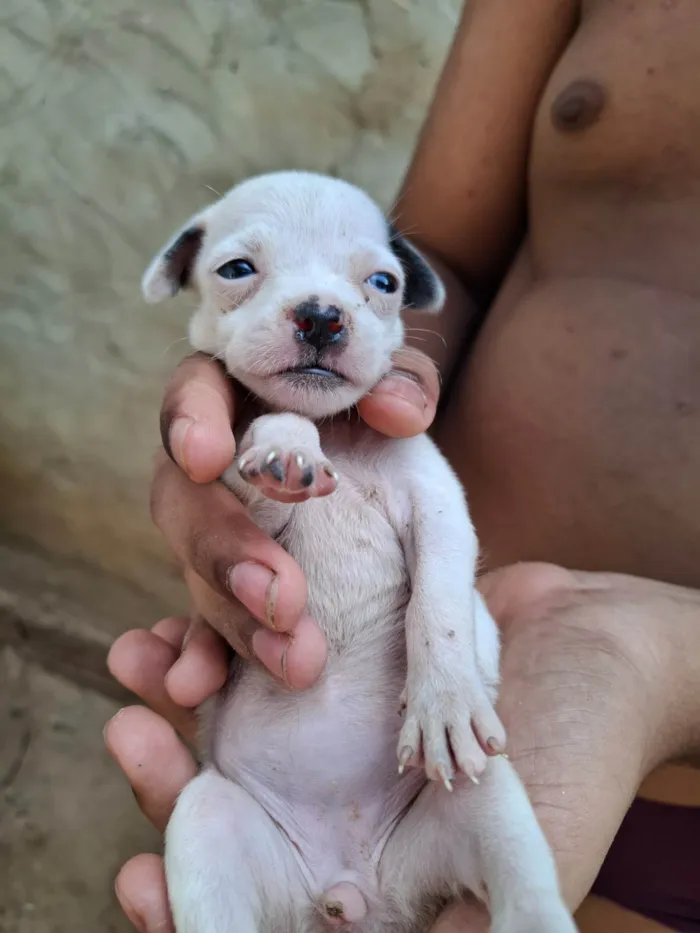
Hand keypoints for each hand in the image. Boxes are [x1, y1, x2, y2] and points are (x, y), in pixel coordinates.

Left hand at [105, 562, 698, 931]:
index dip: (196, 904)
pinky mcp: (333, 664)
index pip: (262, 904)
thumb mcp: (531, 840)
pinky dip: (217, 644)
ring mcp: (333, 727)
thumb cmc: (582, 743)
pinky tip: (184, 626)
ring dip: (177, 701)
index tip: (142, 880)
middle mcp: (339, 802)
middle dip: (168, 780)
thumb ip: (476, 910)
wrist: (597, 643)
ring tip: (139, 659)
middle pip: (225, 814)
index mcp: (377, 868)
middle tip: (133, 733)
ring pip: (227, 730)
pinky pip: (259, 659)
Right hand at [152, 349, 439, 697]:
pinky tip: (198, 687)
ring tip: (301, 663)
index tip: (208, 459)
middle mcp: (214, 470)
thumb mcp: (404, 401)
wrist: (394, 490)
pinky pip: (199, 633)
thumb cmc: (389, 428)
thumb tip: (399, 413)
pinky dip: (197, 660)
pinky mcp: (226, 600)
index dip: (190, 421)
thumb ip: (404, 387)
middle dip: (224, 549)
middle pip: (183, 499)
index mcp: (245, 398)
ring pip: (200, 577)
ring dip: (241, 622)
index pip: (198, 394)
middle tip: (280, 594)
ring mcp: (215, 540)